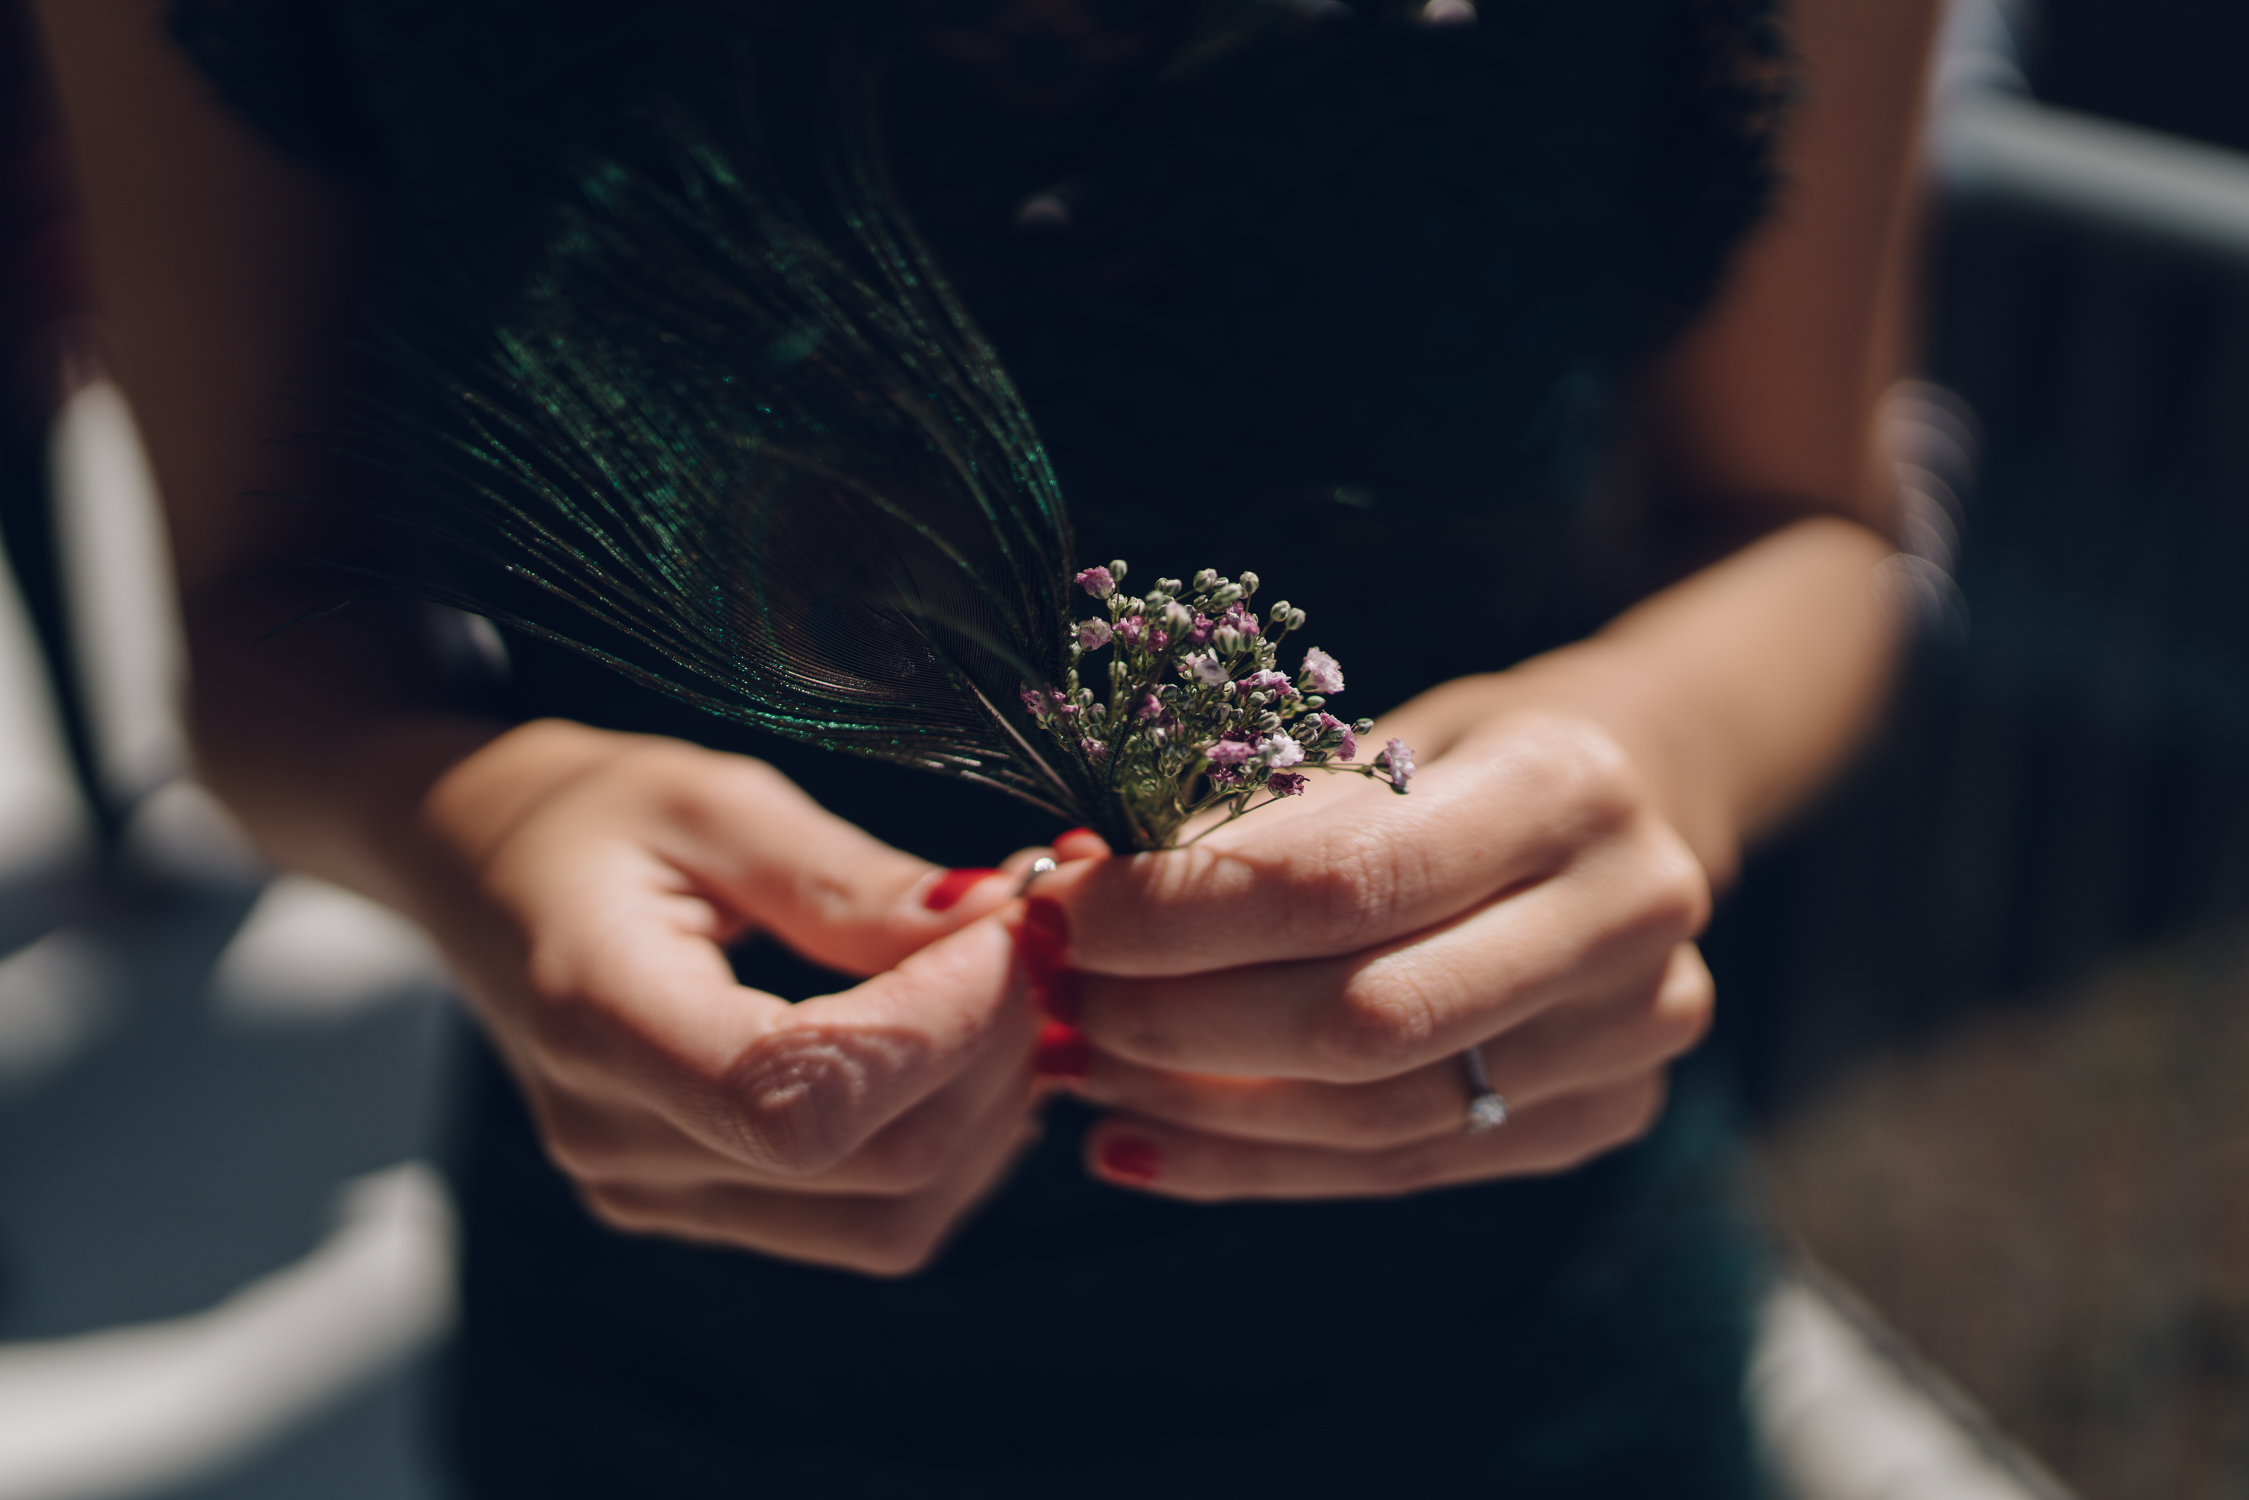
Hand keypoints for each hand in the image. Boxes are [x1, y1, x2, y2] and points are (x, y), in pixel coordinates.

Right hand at [403, 719, 1048, 1274]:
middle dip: (993, 1055)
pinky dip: (949, 1143)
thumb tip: (994, 926)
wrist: (474, 870)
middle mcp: (616, 1142)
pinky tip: (963, 1047)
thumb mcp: (709, 801)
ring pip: (892, 1222)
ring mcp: (653, 1196)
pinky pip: (866, 1223)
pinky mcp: (700, 1208)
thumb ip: (848, 880)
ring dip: (990, 1111)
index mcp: (596, 1019)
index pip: (798, 1098)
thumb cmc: (587, 815)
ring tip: (1011, 992)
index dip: (939, 1027)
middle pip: (874, 1171)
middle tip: (1037, 943)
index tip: (1010, 926)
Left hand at [1026, 698, 1714, 1200]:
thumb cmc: (1458, 759)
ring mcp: (1633, 1031)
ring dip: (1199, 1106)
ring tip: (1080, 1071)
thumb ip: (1247, 820)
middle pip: (1361, 1019)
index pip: (1341, 882)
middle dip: (1176, 1021)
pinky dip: (1253, 1164)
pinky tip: (1138, 1145)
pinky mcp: (1604, 1113)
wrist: (1629, 804)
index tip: (1059, 914)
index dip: (1179, 915)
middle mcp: (1626, 914)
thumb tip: (1059, 883)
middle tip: (1058, 1001)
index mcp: (1563, 786)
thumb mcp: (1369, 741)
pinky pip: (1401, 1168)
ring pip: (1376, 1114)